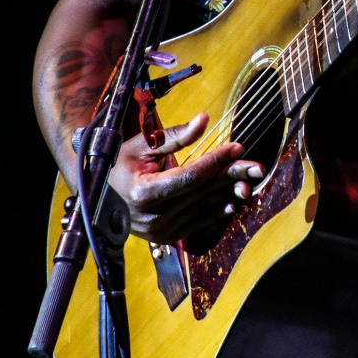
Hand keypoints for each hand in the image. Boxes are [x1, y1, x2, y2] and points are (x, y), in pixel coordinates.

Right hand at [108, 111, 263, 249]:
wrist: (101, 198)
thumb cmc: (120, 167)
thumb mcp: (141, 146)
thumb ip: (175, 136)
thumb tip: (204, 120)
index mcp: (143, 193)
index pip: (190, 176)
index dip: (216, 161)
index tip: (236, 147)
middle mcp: (153, 217)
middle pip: (202, 192)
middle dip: (232, 175)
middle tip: (256, 164)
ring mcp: (161, 231)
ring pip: (205, 207)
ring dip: (230, 192)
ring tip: (251, 178)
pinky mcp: (167, 238)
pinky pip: (200, 222)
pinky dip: (219, 209)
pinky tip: (235, 197)